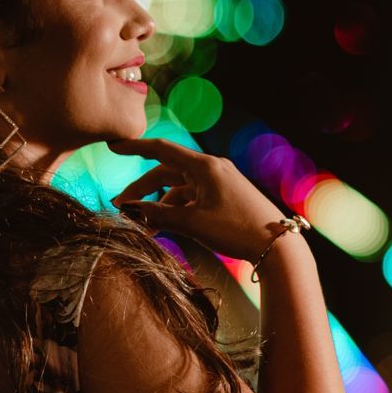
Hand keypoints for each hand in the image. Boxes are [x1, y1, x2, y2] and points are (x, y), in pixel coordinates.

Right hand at [107, 136, 290, 260]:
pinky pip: (191, 199)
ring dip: (158, 205)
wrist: (276, 246)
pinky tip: (164, 229)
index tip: (114, 146)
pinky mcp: (224, 197)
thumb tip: (128, 211)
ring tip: (142, 227)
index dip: (135, 148)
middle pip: (167, 172)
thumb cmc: (236, 230)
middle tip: (120, 208)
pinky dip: (175, 210)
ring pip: (178, 188)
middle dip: (142, 189)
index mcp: (205, 166)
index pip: (161, 150)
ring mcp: (219, 183)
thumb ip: (158, 215)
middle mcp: (211, 169)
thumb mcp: (192, 223)